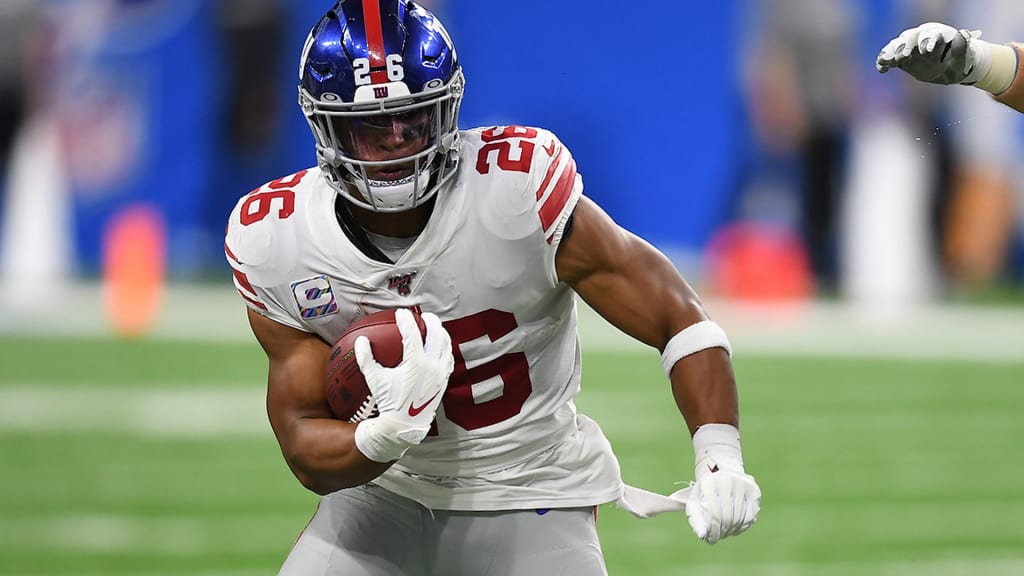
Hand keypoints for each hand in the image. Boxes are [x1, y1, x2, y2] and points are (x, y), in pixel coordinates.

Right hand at [353, 309, 453, 462]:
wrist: (405, 425)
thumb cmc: (388, 402)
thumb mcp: (375, 380)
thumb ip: (366, 359)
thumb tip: (361, 341)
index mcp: (416, 363)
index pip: (413, 334)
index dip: (406, 320)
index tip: (400, 313)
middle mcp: (432, 366)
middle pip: (437, 334)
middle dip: (430, 321)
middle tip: (422, 316)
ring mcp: (441, 373)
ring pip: (446, 345)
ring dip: (441, 333)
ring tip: (434, 327)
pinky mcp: (445, 380)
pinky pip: (448, 359)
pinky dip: (444, 349)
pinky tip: (439, 347)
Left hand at [684, 424, 760, 543]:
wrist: (720, 466)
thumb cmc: (705, 488)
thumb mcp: (696, 499)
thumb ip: (695, 517)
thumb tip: (701, 535)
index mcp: (710, 482)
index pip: (713, 512)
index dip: (712, 529)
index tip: (710, 539)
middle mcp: (727, 481)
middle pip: (727, 516)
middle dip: (722, 531)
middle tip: (719, 537)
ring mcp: (742, 484)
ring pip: (739, 517)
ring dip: (732, 530)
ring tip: (726, 533)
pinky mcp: (753, 489)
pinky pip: (751, 514)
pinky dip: (743, 525)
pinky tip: (736, 528)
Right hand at [876, 22, 991, 85]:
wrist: (946, 73)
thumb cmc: (956, 64)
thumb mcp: (961, 60)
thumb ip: (961, 48)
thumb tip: (962, 34)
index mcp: (937, 34)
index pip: (930, 34)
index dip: (927, 41)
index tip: (926, 51)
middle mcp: (921, 37)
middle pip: (910, 38)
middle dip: (905, 46)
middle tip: (901, 57)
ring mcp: (909, 48)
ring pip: (897, 45)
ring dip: (891, 52)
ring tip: (886, 61)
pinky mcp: (900, 59)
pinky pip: (889, 58)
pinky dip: (884, 62)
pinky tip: (882, 69)